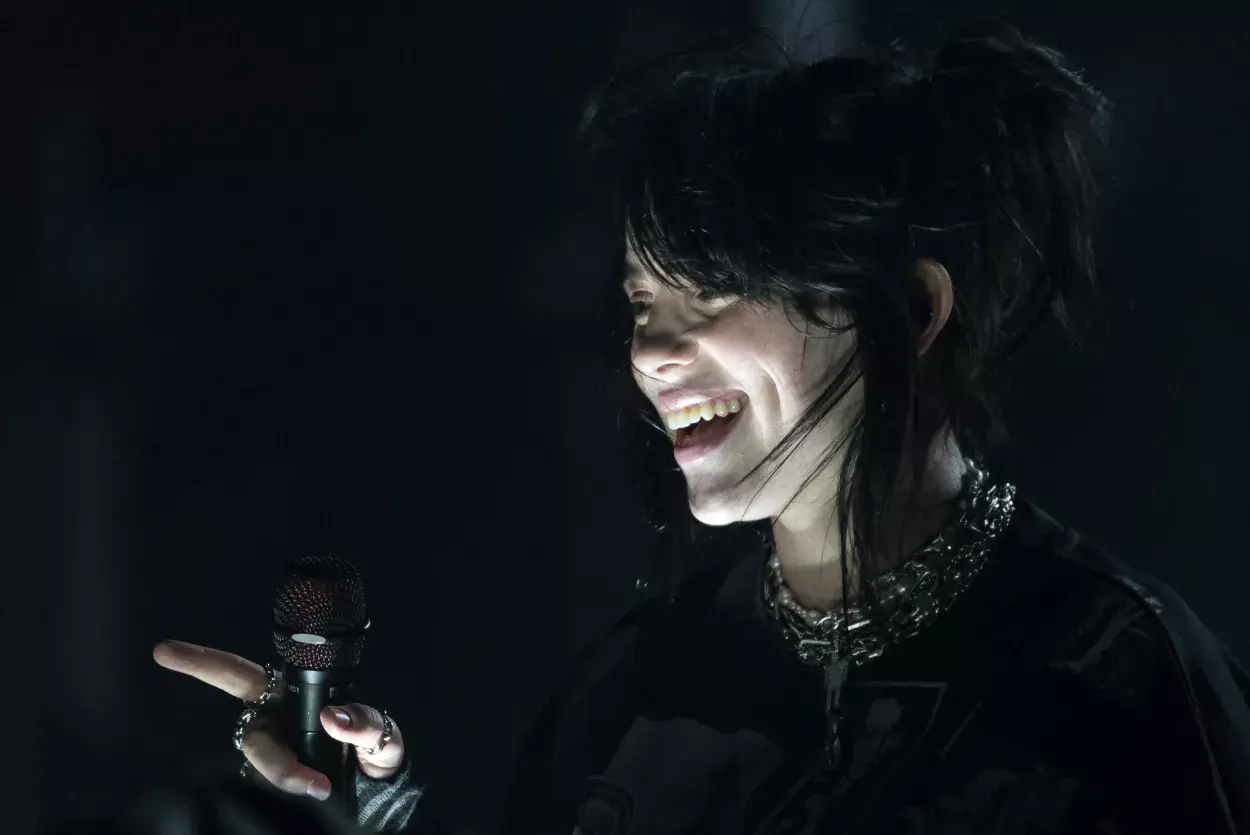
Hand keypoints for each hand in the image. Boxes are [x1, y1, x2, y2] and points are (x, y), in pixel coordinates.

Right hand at [153, 639, 405, 799]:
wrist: (379, 797)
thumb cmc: (374, 753)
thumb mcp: (383, 736)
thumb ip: (366, 722)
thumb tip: (334, 716)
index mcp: (290, 695)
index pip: (238, 675)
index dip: (201, 662)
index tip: (164, 650)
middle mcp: (271, 724)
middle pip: (252, 737)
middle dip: (275, 762)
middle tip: (315, 785)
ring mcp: (268, 759)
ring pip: (260, 769)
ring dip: (290, 781)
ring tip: (327, 791)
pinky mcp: (267, 791)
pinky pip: (265, 794)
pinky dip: (291, 797)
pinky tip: (315, 797)